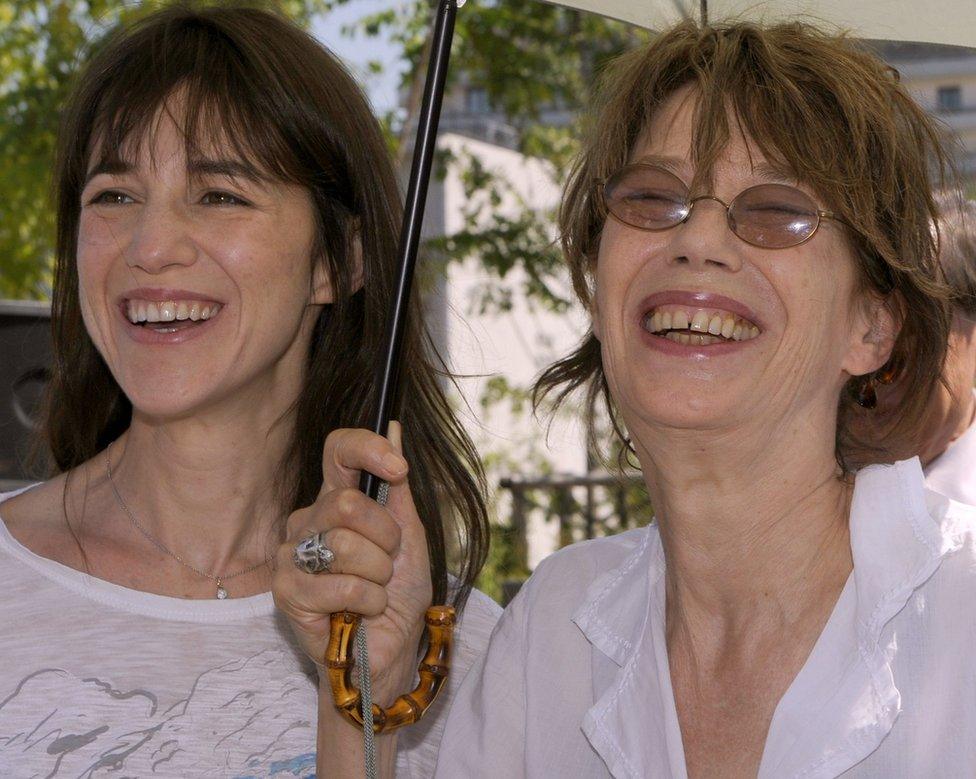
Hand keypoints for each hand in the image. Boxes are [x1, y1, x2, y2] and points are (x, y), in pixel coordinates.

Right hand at [272, 422, 431, 703]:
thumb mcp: (411, 535)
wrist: (391, 649)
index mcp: (337, 500)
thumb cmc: (398, 592)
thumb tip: (396, 426)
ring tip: (375, 591)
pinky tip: (360, 611)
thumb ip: (399, 487)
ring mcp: (291, 556)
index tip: (398, 468)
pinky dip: (367, 601)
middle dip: (386, 538)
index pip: (338, 451)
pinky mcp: (286, 592)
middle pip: (346, 503)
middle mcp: (308, 520)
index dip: (368, 449)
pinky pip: (339, 584)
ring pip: (344, 544)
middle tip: (389, 563)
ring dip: (378, 575)